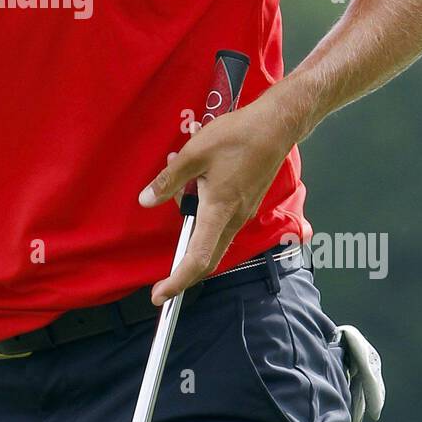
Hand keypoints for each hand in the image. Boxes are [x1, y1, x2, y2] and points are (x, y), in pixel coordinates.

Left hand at [137, 93, 296, 304]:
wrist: (276, 126)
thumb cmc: (237, 136)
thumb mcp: (193, 154)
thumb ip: (169, 180)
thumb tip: (146, 200)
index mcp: (219, 210)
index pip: (197, 258)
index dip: (177, 281)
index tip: (160, 295)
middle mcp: (233, 218)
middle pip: (207, 257)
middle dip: (183, 272)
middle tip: (162, 281)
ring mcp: (243, 212)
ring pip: (213, 238)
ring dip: (192, 230)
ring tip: (179, 187)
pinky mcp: (246, 203)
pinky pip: (221, 222)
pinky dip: (203, 216)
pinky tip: (195, 183)